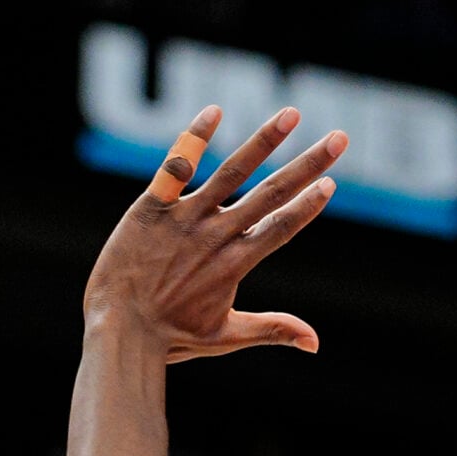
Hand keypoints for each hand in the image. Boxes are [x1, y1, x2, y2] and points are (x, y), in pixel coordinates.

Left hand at [83, 106, 346, 361]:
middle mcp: (215, 237)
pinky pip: (175, 169)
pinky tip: (214, 112)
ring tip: (291, 115)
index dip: (308, 206)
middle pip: (270, 195)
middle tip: (339, 138)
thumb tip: (316, 343)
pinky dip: (193, 141)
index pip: (280, 228)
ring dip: (264, 142)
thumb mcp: (224, 336)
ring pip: (231, 173)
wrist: (117, 333)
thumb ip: (272, 329)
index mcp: (235, 265)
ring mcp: (184, 220)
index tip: (331, 184)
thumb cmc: (168, 338)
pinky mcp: (152, 209)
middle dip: (308, 165)